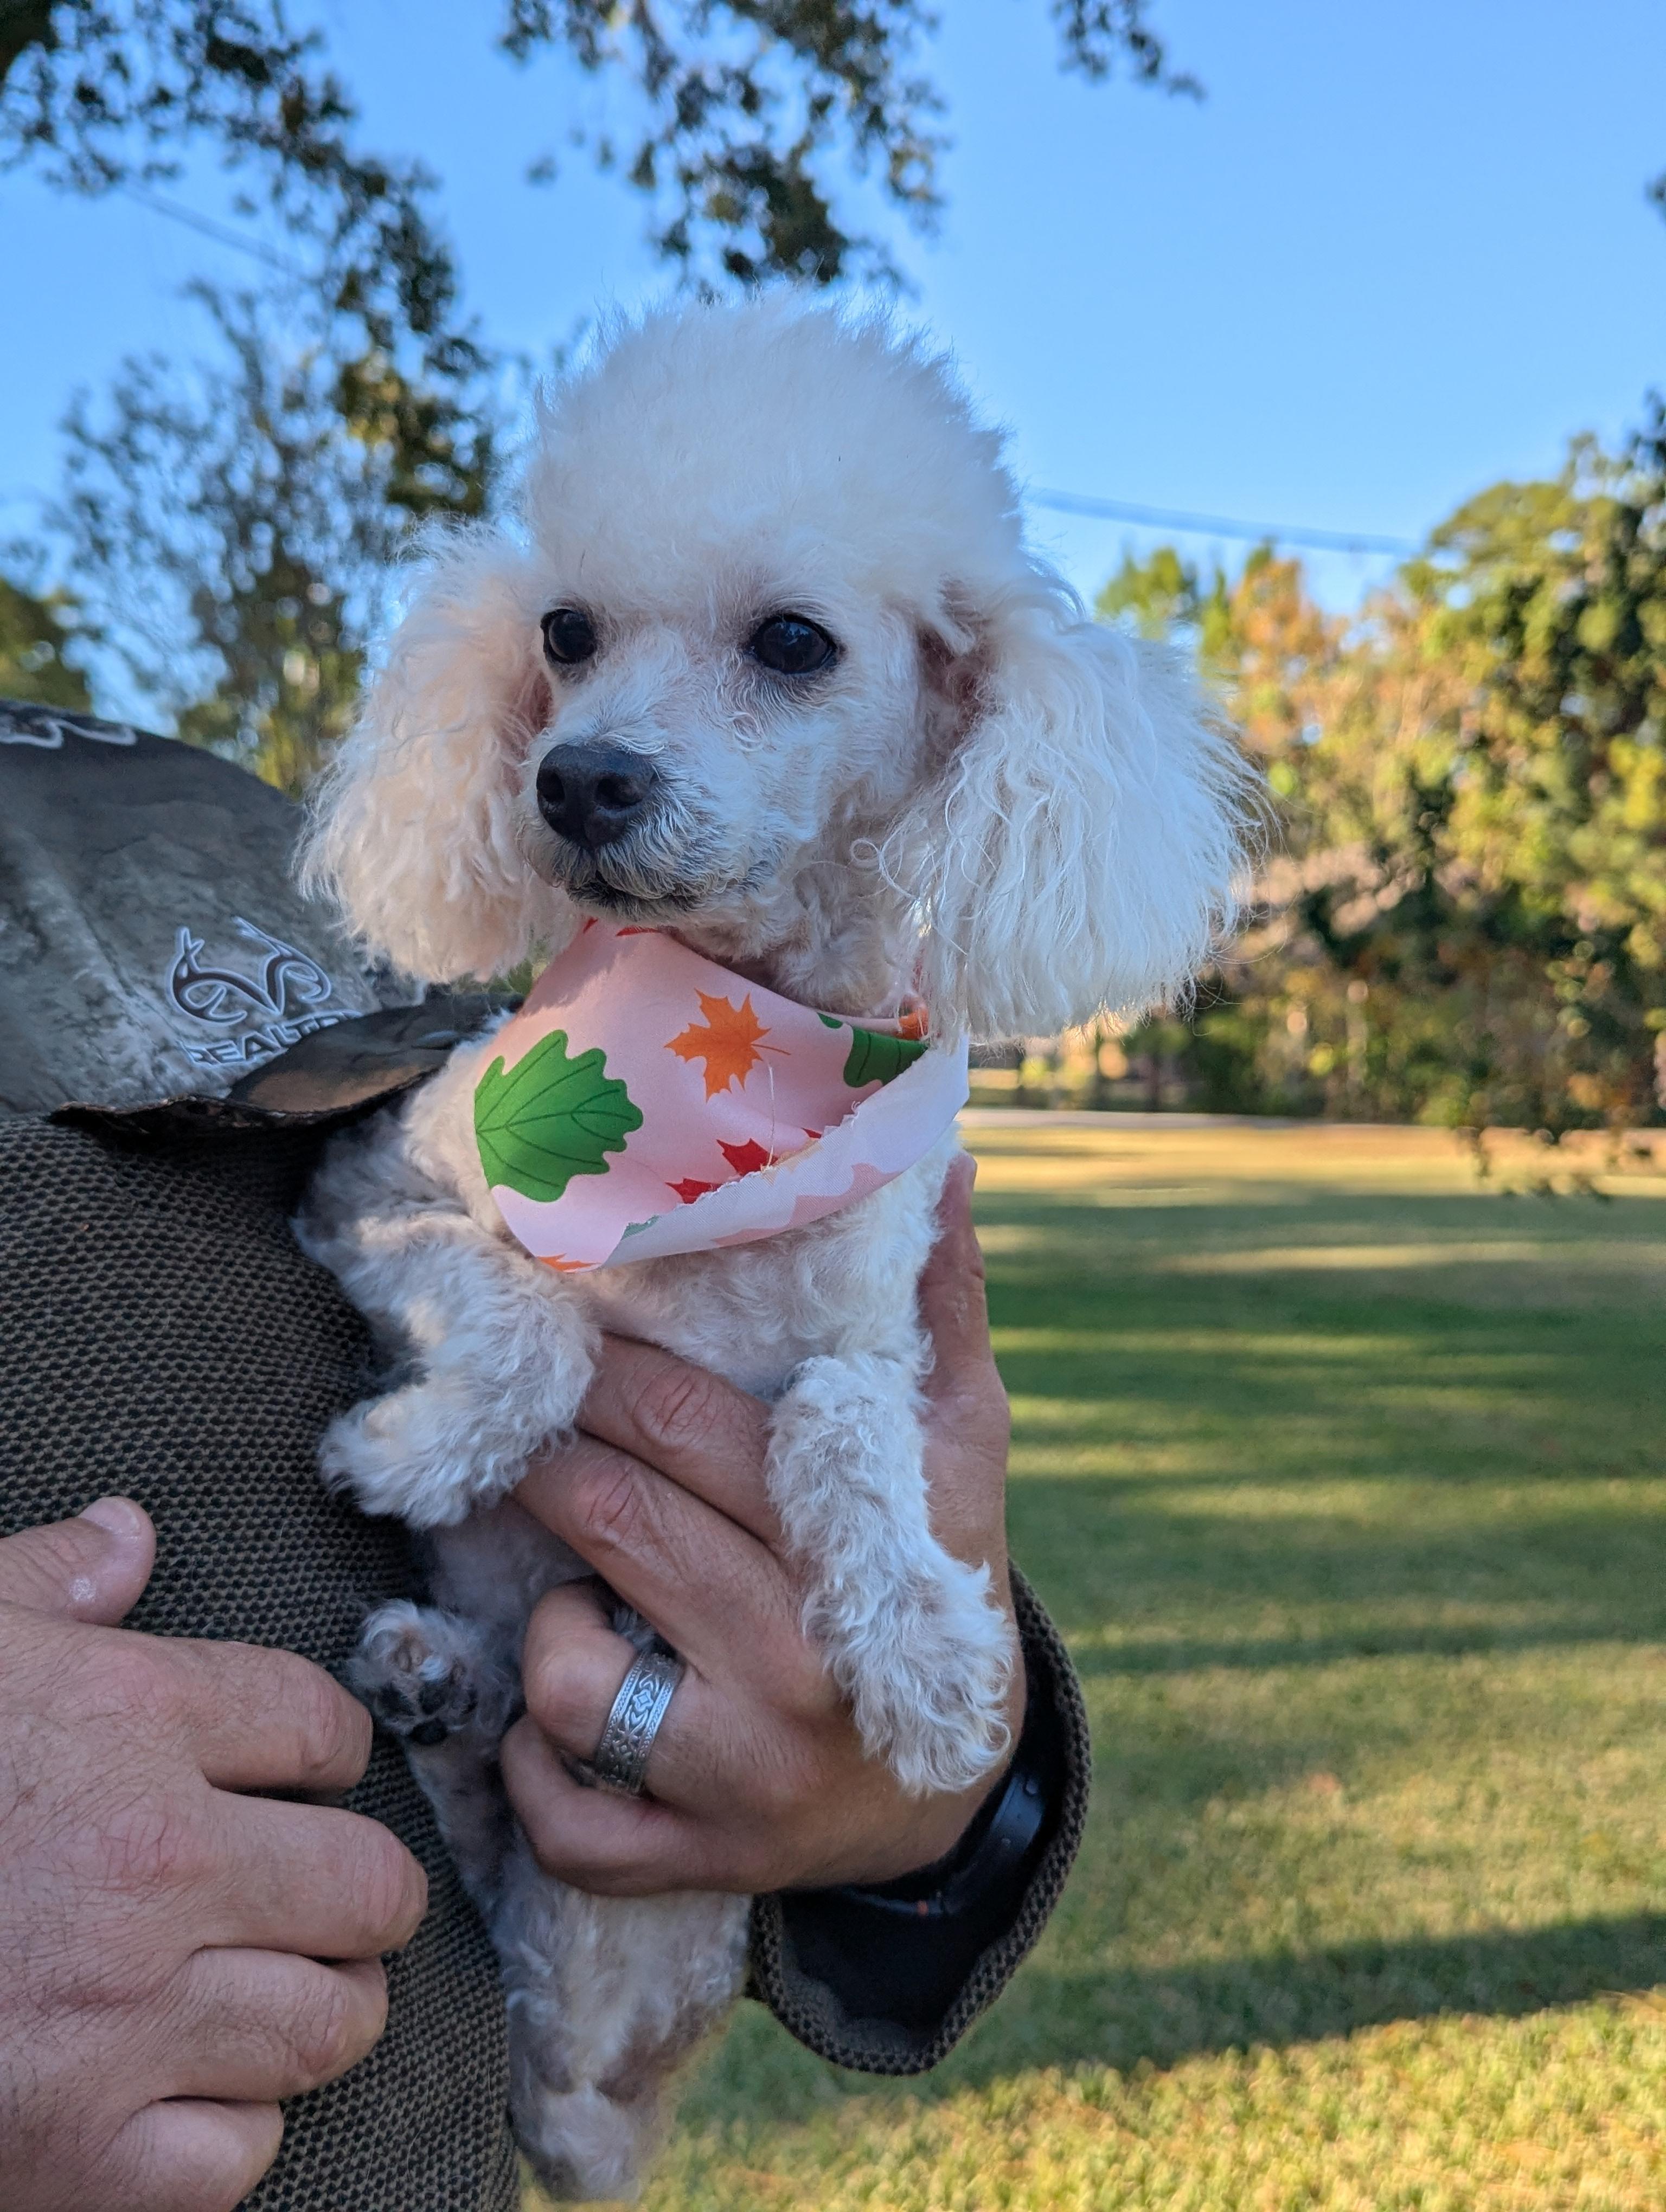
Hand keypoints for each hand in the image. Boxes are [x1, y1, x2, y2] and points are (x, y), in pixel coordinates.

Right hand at [0, 1500, 427, 2211]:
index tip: (314, 1775)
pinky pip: (238, 2158)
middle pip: (369, 1884)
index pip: (324, 1725)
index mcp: (128, 1720)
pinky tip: (186, 2095)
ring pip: (330, 2024)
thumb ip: (44, 1581)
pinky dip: (228, 2136)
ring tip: (287, 1990)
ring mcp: (122, 2017)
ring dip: (321, 2009)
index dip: (331, 1750)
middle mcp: (153, 1862)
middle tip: (331, 1898)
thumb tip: (127, 1533)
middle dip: (363, 1893)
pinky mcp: (79, 2153)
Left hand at [504, 1153, 1020, 1894]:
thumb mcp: (964, 1450)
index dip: (601, 1372)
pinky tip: (570, 1722)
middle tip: (524, 1425)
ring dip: (550, 1623)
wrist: (955, 1793)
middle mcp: (795, 1666)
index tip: (557, 1334)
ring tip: (586, 1597)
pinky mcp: (691, 1864)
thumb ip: (943, 1312)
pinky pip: (558, 1819)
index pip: (688, 1430)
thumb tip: (942, 1166)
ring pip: (570, 1680)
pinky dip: (534, 1769)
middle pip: (612, 1520)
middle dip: (549, 1456)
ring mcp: (738, 1777)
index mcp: (856, 1551)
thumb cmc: (940, 1585)